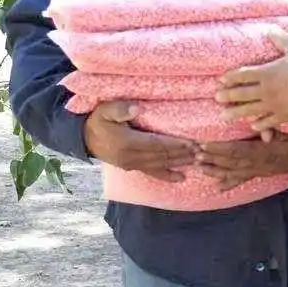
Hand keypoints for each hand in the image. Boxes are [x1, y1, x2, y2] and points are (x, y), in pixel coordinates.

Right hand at [82, 101, 197, 181]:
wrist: (84, 138)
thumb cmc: (98, 120)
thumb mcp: (104, 110)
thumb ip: (120, 109)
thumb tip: (137, 108)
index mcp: (127, 142)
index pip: (157, 144)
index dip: (175, 144)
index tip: (192, 142)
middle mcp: (131, 157)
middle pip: (162, 156)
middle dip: (183, 153)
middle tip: (203, 151)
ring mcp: (132, 164)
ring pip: (161, 165)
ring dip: (180, 163)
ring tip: (198, 160)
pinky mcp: (132, 168)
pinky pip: (153, 173)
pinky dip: (168, 176)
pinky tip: (182, 178)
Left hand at [195, 133, 287, 189]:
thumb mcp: (285, 132)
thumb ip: (273, 131)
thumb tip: (265, 133)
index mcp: (261, 152)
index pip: (236, 150)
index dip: (219, 149)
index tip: (204, 144)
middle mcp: (256, 164)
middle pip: (230, 162)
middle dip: (212, 159)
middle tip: (195, 156)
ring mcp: (257, 171)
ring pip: (233, 173)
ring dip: (215, 171)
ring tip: (200, 168)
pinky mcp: (259, 174)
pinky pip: (242, 180)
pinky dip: (229, 184)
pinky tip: (218, 188)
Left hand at [216, 29, 287, 132]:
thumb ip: (281, 39)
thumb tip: (270, 28)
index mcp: (267, 73)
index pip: (243, 75)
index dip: (231, 77)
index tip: (221, 79)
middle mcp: (266, 91)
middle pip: (241, 94)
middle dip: (227, 95)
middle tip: (216, 97)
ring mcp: (273, 105)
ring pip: (249, 110)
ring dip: (235, 113)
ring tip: (223, 116)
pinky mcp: (283, 116)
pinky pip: (267, 121)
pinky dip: (259, 124)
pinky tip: (252, 125)